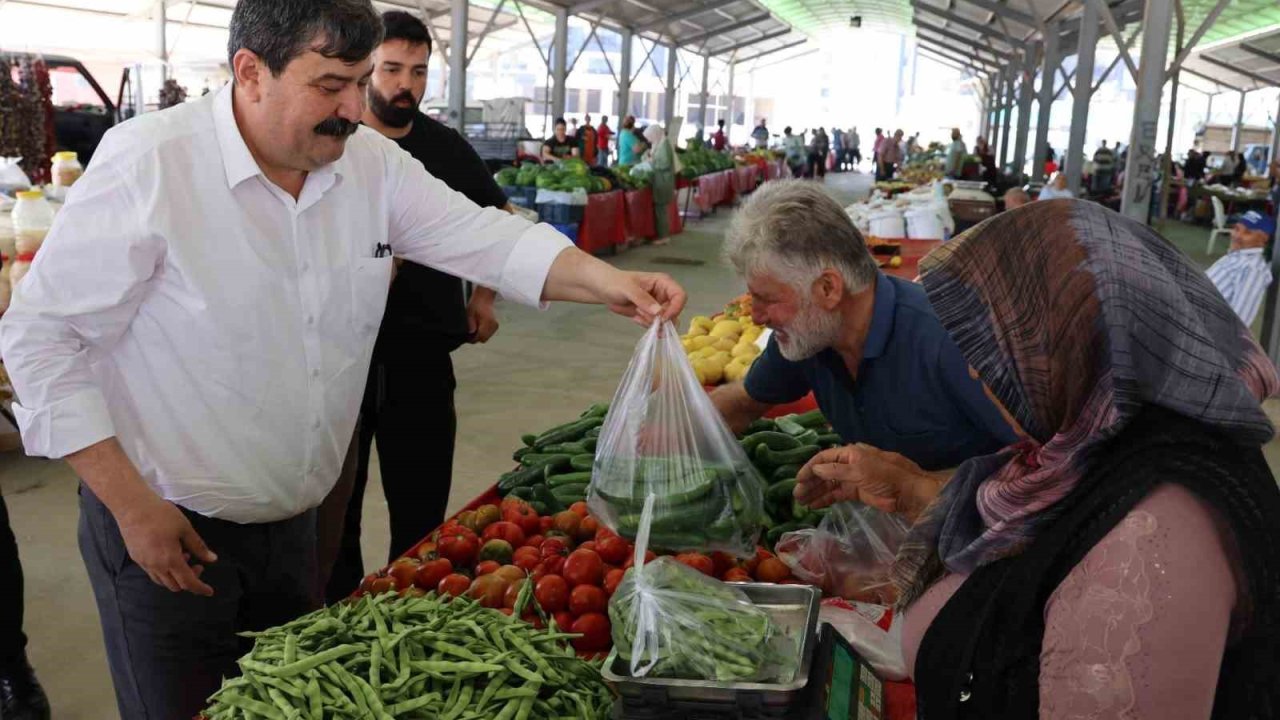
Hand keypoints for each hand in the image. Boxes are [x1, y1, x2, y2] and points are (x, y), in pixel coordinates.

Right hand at [115, 495, 217, 595]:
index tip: (209, 591)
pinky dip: (164, 570)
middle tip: (197, 564)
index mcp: (170, 559)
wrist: (132, 507)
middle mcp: (156, 566)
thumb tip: (212, 559)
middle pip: (175, 585)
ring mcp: (144, 564)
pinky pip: (153, 573)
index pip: (187, 582)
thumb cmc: (161, 515)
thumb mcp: (185, 528)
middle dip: (189, 580)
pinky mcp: (136, 558)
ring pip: (162, 581)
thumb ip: (198, 546)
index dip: (199, 588)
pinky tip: (169, 554)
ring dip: (176, 576)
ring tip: (183, 556)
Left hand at [466, 288, 499, 342]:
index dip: (473, 339)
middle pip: (484, 339)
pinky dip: (483, 332)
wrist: (484, 298)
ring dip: (480, 335)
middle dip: (476, 338)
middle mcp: (493, 325)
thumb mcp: (470, 313)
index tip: (467, 338)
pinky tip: (479, 327)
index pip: (480, 337)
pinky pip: (488, 334)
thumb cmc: (477, 304)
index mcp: (487, 322)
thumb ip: (470, 324)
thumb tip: (471, 333)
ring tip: (474, 329)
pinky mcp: (495, 326)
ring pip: (486, 337)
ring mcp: (495, 326)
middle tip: (469, 334)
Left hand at [605, 271, 686, 326]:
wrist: (601, 288)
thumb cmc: (614, 282)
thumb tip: (659, 312)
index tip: (663, 319)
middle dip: (660, 319)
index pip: (680, 296)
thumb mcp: (627, 289)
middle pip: (674, 313)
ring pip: (665, 322)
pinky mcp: (649, 316)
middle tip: (641, 314)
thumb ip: (643, 300)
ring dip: (650, 322)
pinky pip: (654, 326)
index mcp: (663, 283)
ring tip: (635, 312)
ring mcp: (657, 306)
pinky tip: (634, 316)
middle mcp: (663, 295)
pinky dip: (645, 324)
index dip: (675, 308)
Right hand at [795, 444, 940, 521]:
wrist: (909, 493)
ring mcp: (853, 479)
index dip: (810, 468)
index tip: (797, 480)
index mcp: (850, 453)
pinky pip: (837, 494)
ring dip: (815, 492)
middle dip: (810, 483)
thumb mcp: (860, 470)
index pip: (824, 458)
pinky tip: (815, 505)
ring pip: (829, 484)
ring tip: (801, 502)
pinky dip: (826, 499)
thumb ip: (836, 471)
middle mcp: (849, 464)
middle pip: (824, 472)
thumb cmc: (886, 476)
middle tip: (796, 495)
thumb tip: (816, 469)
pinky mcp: (857, 492)